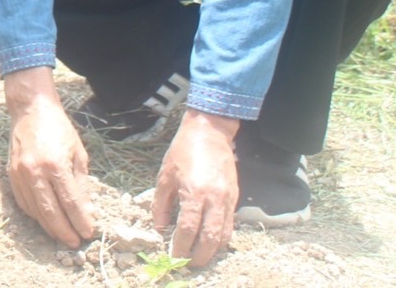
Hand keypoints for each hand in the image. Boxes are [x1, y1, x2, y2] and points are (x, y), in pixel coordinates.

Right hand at [3, 68, 94, 248]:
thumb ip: (81, 184)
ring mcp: (20, 173)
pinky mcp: (11, 174)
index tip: (88, 233)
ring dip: (49, 226)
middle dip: (64, 231)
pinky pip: (23, 202)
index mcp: (55, 164)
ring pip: (35, 210)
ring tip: (62, 235)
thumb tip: (88, 212)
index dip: (80, 221)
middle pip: (51, 212)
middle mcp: (35, 171)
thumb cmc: (59, 129)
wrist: (30, 109)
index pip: (70, 202)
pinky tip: (45, 219)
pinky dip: (35, 214)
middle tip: (75, 242)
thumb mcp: (78, 154)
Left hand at [152, 111, 239, 266]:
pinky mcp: (235, 197)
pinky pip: (230, 225)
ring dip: (212, 251)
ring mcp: (228, 199)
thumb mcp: (164, 176)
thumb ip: (160, 205)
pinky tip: (210, 241)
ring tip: (199, 257)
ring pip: (224, 235)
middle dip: (199, 255)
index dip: (181, 246)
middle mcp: (214, 199)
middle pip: (210, 238)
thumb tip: (160, 228)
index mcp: (194, 192)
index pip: (188, 229)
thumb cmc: (182, 152)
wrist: (209, 133)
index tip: (174, 256)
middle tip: (188, 263)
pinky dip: (221, 238)